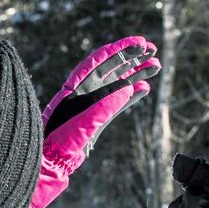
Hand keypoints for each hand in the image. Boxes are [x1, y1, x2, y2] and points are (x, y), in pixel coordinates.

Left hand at [29, 36, 156, 207]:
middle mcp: (84, 93)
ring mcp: (92, 105)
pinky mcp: (98, 120)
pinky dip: (132, 96)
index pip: (99, 60)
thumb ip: (104, 107)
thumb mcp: (82, 124)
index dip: (119, 49)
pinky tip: (146, 89)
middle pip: (111, 68)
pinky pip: (118, 104)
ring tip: (156, 67)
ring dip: (137, 75)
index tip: (139, 43)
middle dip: (132, 58)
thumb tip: (128, 88)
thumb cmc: (59, 143)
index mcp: (75, 87)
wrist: (52, 164)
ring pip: (118, 84)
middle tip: (153, 50)